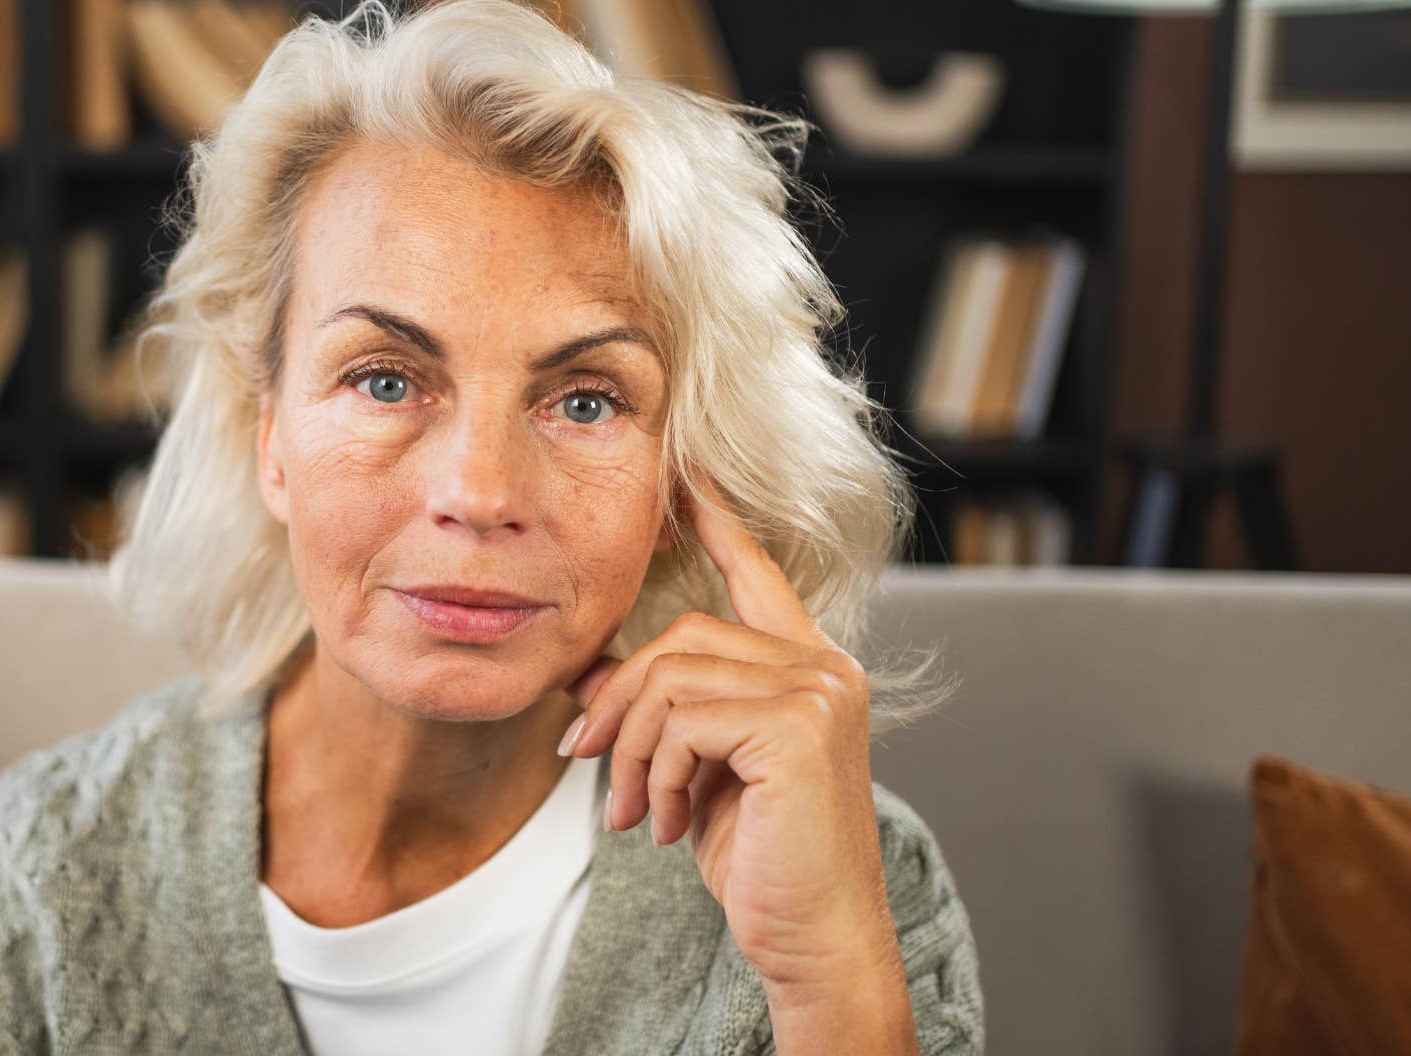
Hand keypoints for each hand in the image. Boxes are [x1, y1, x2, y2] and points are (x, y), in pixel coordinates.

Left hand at [560, 475, 912, 1024]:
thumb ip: (670, 711)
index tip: (685, 475)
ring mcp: (819, 690)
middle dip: (619, 698)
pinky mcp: (798, 725)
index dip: (718, 520)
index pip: (757, 572)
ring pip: (673, 678)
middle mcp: (825, 666)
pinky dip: (658, 773)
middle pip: (682, 635)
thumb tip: (589, 675)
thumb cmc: (763, 857)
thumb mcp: (703, 769)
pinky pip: (684, 720)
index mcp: (810, 667)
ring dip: (634, 751)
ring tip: (635, 810)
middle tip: (586, 758)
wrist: (814, 936)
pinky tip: (669, 824)